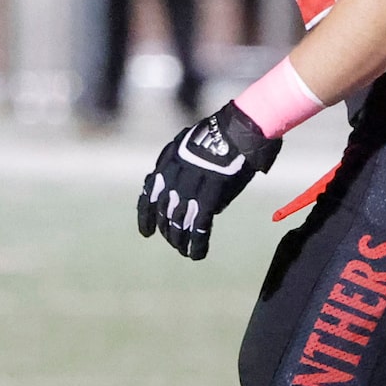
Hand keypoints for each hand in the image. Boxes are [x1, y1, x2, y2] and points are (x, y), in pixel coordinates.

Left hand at [138, 102, 281, 260]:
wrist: (240, 130)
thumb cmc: (222, 135)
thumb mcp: (191, 144)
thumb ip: (184, 167)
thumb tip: (187, 193)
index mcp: (169, 161)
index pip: (149, 193)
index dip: (146, 216)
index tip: (146, 232)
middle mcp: (175, 176)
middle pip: (164, 211)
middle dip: (166, 230)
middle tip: (172, 242)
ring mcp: (190, 187)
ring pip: (178, 222)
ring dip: (179, 240)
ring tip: (183, 251)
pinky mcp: (209, 197)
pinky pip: (198, 227)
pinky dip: (196, 244)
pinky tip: (196, 255)